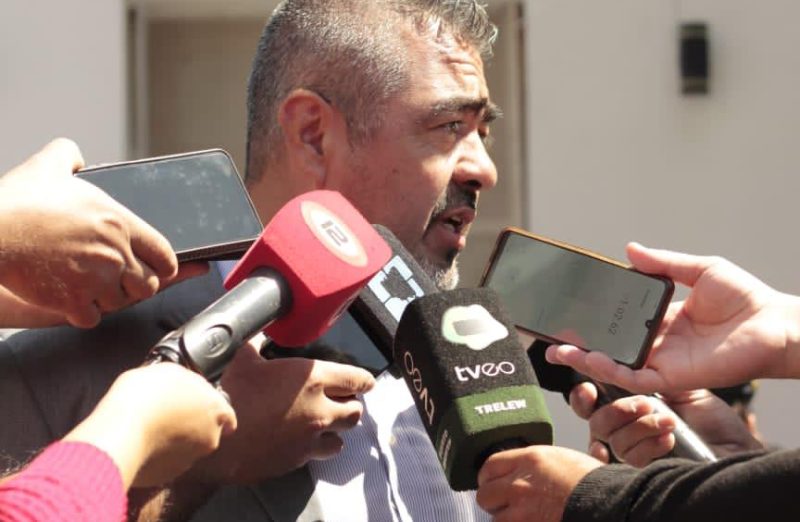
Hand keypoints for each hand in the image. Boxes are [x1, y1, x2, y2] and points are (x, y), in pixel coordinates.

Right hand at [0, 138, 195, 327]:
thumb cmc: (15, 203)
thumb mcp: (47, 166)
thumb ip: (68, 156)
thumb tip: (75, 155)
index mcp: (118, 222)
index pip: (163, 252)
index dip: (164, 263)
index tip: (162, 268)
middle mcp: (115, 252)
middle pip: (148, 283)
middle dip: (136, 284)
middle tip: (120, 281)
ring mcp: (96, 279)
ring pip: (120, 302)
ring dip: (107, 298)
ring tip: (91, 287)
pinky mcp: (73, 300)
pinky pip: (91, 317)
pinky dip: (81, 313)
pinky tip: (71, 301)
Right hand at [63, 363, 235, 488]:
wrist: (119, 431)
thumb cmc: (145, 395)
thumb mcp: (169, 372)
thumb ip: (187, 383)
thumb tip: (185, 387)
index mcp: (216, 410)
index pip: (227, 416)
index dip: (214, 412)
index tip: (200, 409)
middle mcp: (210, 438)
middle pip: (207, 433)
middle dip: (191, 427)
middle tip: (167, 416)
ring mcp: (189, 460)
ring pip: (186, 450)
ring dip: (174, 442)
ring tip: (150, 429)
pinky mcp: (166, 476)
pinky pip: (165, 464)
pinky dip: (157, 456)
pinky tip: (140, 444)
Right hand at [188, 335, 375, 483]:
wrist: (217, 440)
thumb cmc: (232, 394)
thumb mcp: (244, 360)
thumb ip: (257, 345)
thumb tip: (258, 334)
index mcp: (313, 379)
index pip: (356, 379)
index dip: (364, 380)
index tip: (367, 382)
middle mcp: (320, 409)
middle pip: (355, 410)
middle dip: (352, 404)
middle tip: (343, 401)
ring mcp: (311, 438)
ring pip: (343, 436)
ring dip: (338, 429)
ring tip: (327, 424)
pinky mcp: (299, 460)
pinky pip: (319, 454)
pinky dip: (318, 447)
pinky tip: (307, 442)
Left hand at [477, 446, 601, 521]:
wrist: (610, 505)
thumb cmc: (596, 484)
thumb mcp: (566, 460)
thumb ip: (543, 464)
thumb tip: (538, 467)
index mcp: (530, 460)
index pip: (490, 466)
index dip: (489, 477)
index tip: (493, 483)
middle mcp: (520, 484)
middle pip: (485, 494)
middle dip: (494, 502)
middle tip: (505, 506)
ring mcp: (522, 511)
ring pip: (496, 519)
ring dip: (506, 520)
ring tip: (521, 519)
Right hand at [546, 242, 799, 392]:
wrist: (775, 324)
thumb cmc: (746, 298)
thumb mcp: (699, 269)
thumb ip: (663, 264)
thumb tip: (629, 248)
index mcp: (660, 319)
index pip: (618, 322)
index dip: (593, 320)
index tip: (568, 311)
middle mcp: (657, 343)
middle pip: (609, 347)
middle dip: (577, 345)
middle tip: (550, 339)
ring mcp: (663, 361)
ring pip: (615, 366)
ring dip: (585, 359)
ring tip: (559, 351)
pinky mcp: (673, 377)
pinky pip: (635, 378)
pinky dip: (612, 371)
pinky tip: (593, 359)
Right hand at [569, 383, 761, 466]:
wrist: (734, 447)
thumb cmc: (709, 418)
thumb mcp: (677, 385)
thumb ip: (645, 373)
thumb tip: (618, 359)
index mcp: (626, 404)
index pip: (591, 402)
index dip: (582, 396)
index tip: (589, 388)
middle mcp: (624, 428)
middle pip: (595, 422)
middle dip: (615, 411)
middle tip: (642, 403)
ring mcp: (633, 449)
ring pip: (613, 439)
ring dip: (640, 427)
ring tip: (669, 420)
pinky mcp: (645, 468)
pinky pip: (630, 458)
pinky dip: (648, 445)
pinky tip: (668, 439)